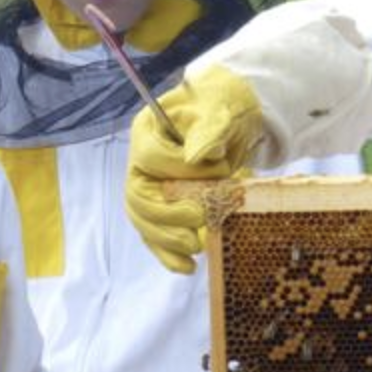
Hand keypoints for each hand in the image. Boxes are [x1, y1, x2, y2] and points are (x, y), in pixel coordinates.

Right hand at [125, 66, 262, 272]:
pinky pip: (156, 235)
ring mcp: (149, 187)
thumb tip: (199, 155)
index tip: (221, 168)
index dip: (183, 170)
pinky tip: (188, 266)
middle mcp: (140, 162)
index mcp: (147, 131)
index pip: (152, 158)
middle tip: (200, 220)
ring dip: (167, 240)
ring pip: (144, 221)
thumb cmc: (222, 105)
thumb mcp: (220, 108)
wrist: (232, 117)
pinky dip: (169, 254)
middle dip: (168, 215)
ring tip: (196, 248)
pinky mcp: (162, 207)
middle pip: (139, 196)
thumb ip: (209, 129)